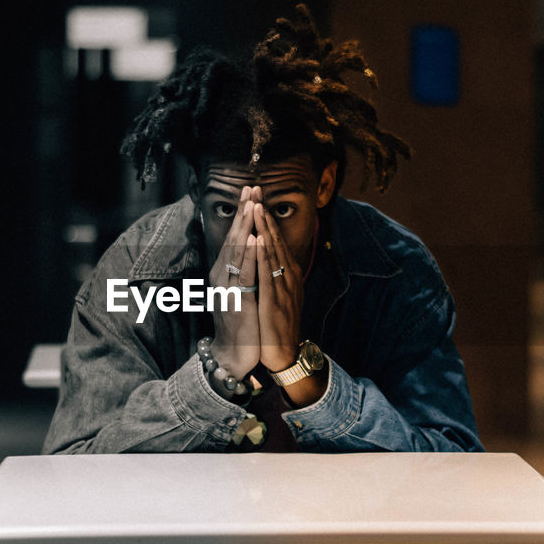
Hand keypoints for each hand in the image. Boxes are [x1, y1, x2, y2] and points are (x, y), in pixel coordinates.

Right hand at [208, 186, 259, 377]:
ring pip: (237, 251)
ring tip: (252, 204)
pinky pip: (245, 273)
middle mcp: (221, 276)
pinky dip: (249, 255)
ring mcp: (228, 288)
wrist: (232, 353)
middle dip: (243, 212)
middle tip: (251, 188)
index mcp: (222, 273)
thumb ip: (239, 272)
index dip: (241, 215)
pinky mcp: (238, 300)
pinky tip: (253, 239)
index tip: (249, 193)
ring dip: (245, 226)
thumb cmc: (237, 323)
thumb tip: (245, 250)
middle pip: (232, 238)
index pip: (232, 238)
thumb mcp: (236, 292)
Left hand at [254, 201, 303, 372]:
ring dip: (265, 227)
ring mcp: (282, 287)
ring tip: (257, 206)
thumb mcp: (277, 295)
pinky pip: (268, 273)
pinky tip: (259, 239)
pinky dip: (264, 254)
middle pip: (275, 240)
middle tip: (256, 191)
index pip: (275, 241)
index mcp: (286, 274)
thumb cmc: (277, 324)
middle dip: (264, 215)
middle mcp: (287, 276)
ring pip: (273, 252)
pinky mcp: (275, 299)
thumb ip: (273, 276)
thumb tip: (267, 258)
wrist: (282, 353)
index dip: (266, 219)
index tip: (256, 198)